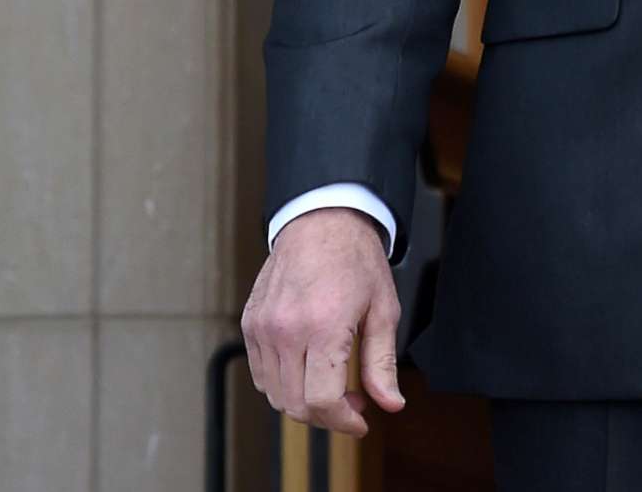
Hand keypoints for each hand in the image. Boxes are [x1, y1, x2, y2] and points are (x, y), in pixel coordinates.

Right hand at [241, 209, 405, 435]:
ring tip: (331, 385)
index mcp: (323, 326)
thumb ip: (382, 363)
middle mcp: (286, 330)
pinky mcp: (250, 323)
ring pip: (274, 395)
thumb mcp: (383, 309)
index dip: (344, 422)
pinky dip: (281, 384)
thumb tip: (390, 404)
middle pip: (296, 405)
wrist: (322, 219)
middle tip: (352, 403)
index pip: (322, 401)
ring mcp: (263, 327)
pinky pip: (260, 374)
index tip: (361, 421)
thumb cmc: (356, 259)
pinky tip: (307, 369)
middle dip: (327, 416)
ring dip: (303, 403)